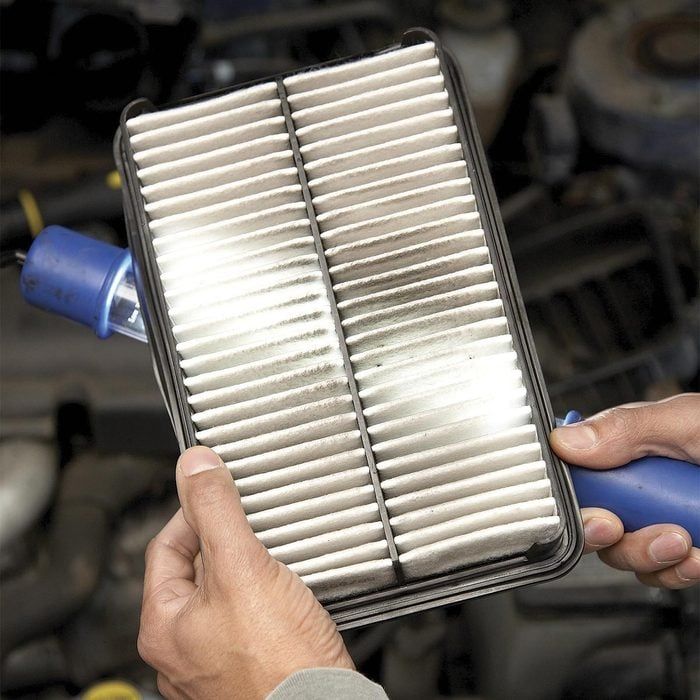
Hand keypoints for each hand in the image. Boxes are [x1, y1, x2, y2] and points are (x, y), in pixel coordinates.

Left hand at [138, 446, 353, 698]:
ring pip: (227, 593)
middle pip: (197, 569)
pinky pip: (250, 616)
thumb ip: (216, 511)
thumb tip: (195, 466)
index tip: (218, 493)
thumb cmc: (277, 663)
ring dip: (248, 567)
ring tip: (275, 555)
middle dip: (226, 540)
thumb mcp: (241, 568)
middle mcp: (183, 649)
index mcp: (163, 625)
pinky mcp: (250, 667)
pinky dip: (266, 595)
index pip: (166, 545)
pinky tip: (288, 590)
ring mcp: (216, 661)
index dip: (193, 512)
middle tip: (253, 525)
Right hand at [550, 393, 699, 588]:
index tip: (595, 509)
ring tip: (681, 540)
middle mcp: (646, 486)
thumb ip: (628, 429)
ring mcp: (666, 519)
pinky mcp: (690, 552)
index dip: (578, 495)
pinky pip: (663, 573)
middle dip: (608, 533)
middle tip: (621, 527)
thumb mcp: (690, 423)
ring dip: (648, 554)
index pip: (583, 472)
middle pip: (596, 520)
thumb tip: (567, 441)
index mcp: (637, 447)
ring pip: (625, 554)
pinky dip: (678, 570)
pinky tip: (698, 555)